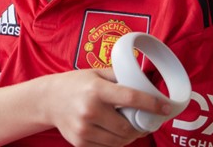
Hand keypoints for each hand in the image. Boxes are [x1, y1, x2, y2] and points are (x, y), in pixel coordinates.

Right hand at [42, 68, 172, 146]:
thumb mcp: (96, 73)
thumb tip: (146, 78)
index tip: (165, 108)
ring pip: (119, 141)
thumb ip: (120, 76)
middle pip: (127, 127)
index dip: (151, 104)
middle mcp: (90, 110)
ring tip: (132, 128)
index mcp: (97, 89)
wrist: (48, 100)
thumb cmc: (76, 84)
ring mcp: (83, 129)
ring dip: (130, 137)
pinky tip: (115, 132)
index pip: (131, 98)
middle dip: (140, 127)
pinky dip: (116, 142)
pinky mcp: (79, 142)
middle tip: (146, 122)